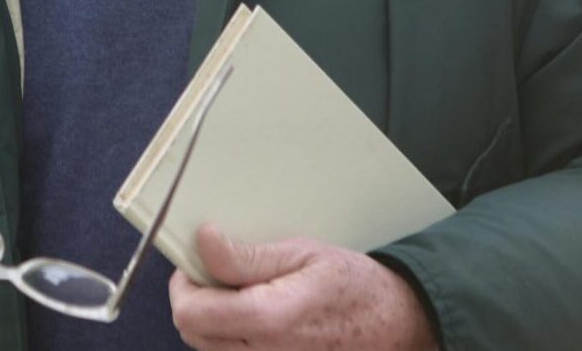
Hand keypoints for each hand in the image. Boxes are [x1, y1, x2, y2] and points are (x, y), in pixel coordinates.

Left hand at [169, 224, 437, 350]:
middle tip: (218, 275)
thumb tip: (205, 241)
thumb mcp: (303, 253)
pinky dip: (234, 338)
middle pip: (193, 333)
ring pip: (211, 349)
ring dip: (213, 320)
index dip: (184, 283)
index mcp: (268, 319)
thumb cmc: (355, 288)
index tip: (196, 263)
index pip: (190, 312)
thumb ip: (248, 255)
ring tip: (243, 296)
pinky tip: (256, 318)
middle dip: (195, 300)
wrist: (397, 327)